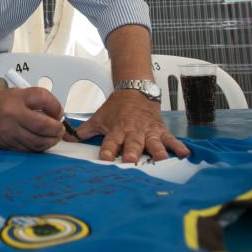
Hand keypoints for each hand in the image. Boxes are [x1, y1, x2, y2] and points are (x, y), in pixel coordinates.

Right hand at [0, 87, 64, 152]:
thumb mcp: (18, 93)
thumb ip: (37, 101)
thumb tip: (56, 113)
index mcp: (17, 98)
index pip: (44, 99)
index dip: (56, 107)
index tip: (58, 112)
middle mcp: (13, 115)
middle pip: (43, 125)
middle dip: (57, 129)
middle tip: (60, 128)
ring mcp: (10, 132)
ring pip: (38, 142)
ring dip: (50, 141)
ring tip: (54, 136)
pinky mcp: (9, 144)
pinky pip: (29, 149)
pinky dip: (39, 147)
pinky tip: (42, 142)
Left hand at [74, 91, 189, 162]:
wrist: (136, 90)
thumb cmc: (117, 107)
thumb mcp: (99, 117)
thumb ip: (83, 131)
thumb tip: (65, 137)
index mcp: (116, 130)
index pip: (110, 143)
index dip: (108, 151)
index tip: (106, 160)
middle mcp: (133, 132)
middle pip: (133, 144)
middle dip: (133, 153)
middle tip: (132, 161)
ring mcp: (148, 132)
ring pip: (153, 143)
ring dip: (157, 152)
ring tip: (161, 160)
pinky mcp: (161, 131)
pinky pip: (171, 140)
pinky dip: (178, 147)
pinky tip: (185, 154)